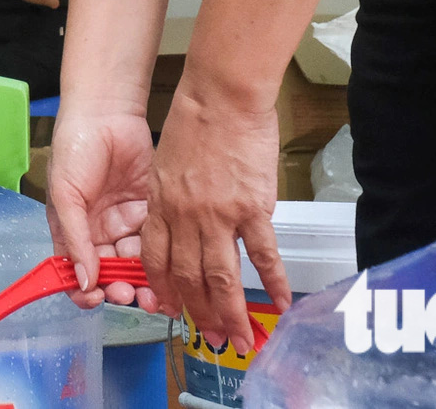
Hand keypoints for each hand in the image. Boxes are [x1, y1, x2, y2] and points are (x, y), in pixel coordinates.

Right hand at [47, 110, 154, 311]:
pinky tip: (168, 265)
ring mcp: (127, 222)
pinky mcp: (151, 211)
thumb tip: (83, 284)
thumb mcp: (65, 196)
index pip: (78, 272)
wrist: (106, 112)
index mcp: (75, 231)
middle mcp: (101, 232)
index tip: (96, 298)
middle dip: (120, 288)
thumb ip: (75, 240)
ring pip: (137, 262)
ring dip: (143, 279)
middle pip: (112, 273)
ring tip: (152, 290)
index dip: (85, 291)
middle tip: (130, 294)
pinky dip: (162, 256)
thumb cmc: (74, 150)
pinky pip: (158, 240)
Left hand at [139, 85, 288, 358]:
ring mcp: (218, 215)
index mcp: (161, 203)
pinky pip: (262, 254)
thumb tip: (182, 222)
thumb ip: (172, 196)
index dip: (164, 288)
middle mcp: (185, 216)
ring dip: (230, 311)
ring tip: (240, 338)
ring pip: (221, 276)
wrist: (222, 96)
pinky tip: (278, 304)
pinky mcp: (252, 208)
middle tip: (212, 336)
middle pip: (189, 276)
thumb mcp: (166, 161)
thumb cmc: (195, 120)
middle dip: (199, 312)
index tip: (171, 310)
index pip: (156, 258)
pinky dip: (272, 283)